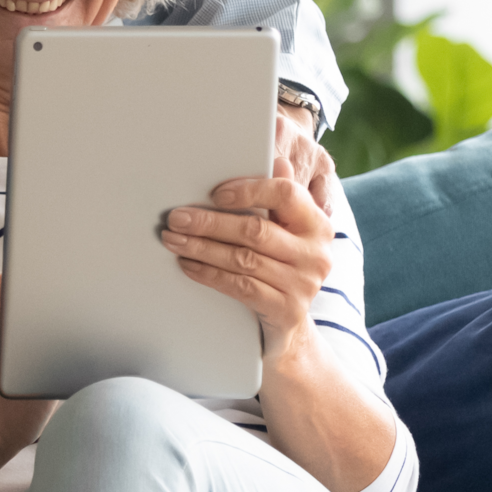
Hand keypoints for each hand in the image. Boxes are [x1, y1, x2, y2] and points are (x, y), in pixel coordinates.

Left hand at [161, 127, 339, 358]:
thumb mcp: (285, 235)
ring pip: (242, 258)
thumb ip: (278, 202)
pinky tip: (189, 265)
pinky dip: (209, 274)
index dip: (249, 190)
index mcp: (317, 224)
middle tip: (176, 218)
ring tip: (174, 240)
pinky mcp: (286, 310)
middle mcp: (316, 253)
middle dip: (209, 222)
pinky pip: (240, 286)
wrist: (290, 332)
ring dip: (201, 247)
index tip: (214, 193)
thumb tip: (274, 159)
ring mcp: (303, 284)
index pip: (286, 194)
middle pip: (255, 229)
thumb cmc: (281, 271)